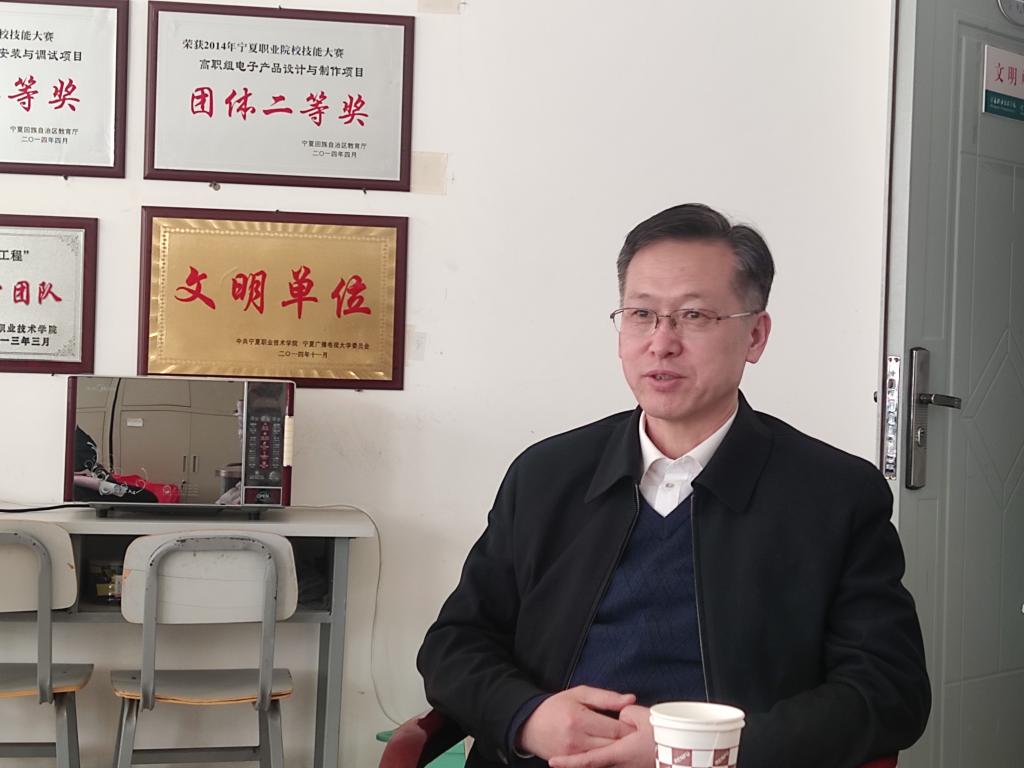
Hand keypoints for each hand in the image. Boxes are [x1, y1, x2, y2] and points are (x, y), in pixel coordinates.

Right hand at [517, 686, 635, 759]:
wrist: (529, 725)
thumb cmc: (557, 706)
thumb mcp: (580, 694)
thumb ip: (606, 697)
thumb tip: (631, 699)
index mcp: (579, 719)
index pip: (616, 729)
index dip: (631, 728)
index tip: (638, 725)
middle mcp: (576, 740)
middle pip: (613, 747)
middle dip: (628, 742)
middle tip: (638, 737)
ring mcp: (573, 756)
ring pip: (606, 759)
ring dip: (618, 753)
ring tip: (627, 746)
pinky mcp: (570, 765)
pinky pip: (595, 765)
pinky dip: (605, 760)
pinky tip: (611, 754)